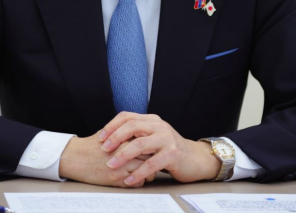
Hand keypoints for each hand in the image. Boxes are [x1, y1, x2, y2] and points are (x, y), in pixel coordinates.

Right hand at [58, 131, 156, 186]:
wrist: (75, 157)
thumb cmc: (92, 145)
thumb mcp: (109, 133)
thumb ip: (126, 134)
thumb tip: (142, 135)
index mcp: (124, 138)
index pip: (147, 142)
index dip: (152, 147)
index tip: (153, 150)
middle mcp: (124, 151)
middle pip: (149, 156)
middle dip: (153, 160)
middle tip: (153, 161)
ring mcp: (121, 166)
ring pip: (146, 170)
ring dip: (148, 172)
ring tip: (145, 171)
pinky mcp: (116, 178)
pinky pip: (137, 182)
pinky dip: (139, 181)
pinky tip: (135, 177)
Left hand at [99, 112, 221, 185]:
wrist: (195, 159)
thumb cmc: (169, 150)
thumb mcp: (153, 137)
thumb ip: (138, 134)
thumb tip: (111, 138)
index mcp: (152, 120)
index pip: (127, 116)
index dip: (112, 126)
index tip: (100, 137)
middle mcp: (159, 126)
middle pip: (132, 126)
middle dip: (115, 138)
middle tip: (104, 150)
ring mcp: (167, 139)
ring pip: (140, 144)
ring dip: (123, 155)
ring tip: (111, 165)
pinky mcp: (172, 154)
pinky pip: (151, 163)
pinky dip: (138, 172)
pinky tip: (129, 179)